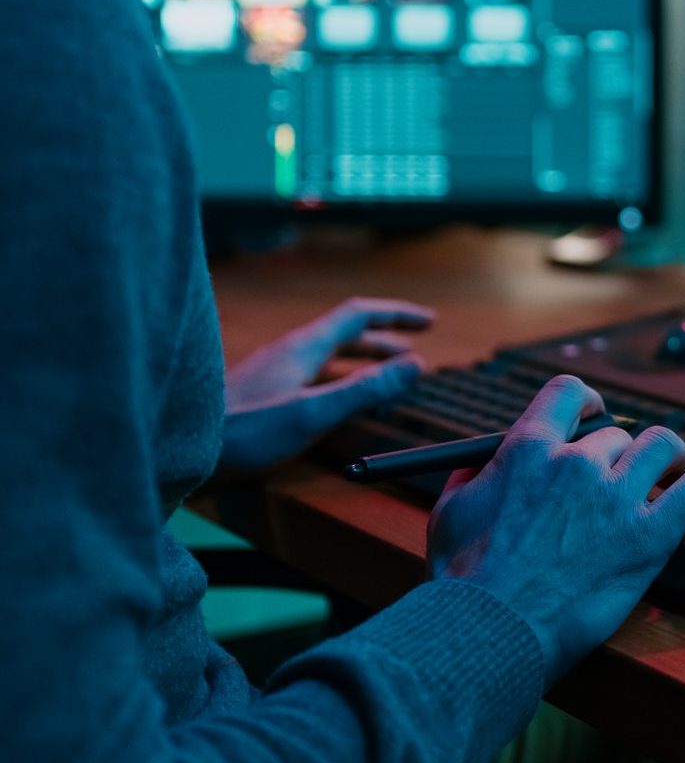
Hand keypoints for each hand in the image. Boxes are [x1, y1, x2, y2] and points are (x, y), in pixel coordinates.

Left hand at [221, 297, 434, 474]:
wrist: (178, 447)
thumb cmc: (242, 432)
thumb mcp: (312, 412)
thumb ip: (365, 388)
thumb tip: (415, 365)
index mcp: (303, 348)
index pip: (358, 315)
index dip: (396, 315)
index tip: (428, 322)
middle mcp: (288, 353)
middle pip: (344, 335)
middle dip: (383, 341)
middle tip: (413, 353)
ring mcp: (272, 372)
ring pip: (327, 357)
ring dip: (362, 362)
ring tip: (384, 377)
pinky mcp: (261, 394)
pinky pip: (311, 376)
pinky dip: (339, 381)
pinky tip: (338, 401)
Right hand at [427, 376, 684, 678]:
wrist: (491, 632)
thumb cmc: (466, 582)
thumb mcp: (451, 512)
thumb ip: (473, 477)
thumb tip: (486, 464)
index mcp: (529, 449)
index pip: (569, 395)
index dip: (587, 402)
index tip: (593, 414)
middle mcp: (578, 463)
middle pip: (615, 435)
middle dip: (615, 457)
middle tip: (612, 488)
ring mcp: (617, 498)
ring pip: (661, 448)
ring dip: (665, 459)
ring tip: (667, 475)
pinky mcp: (649, 536)